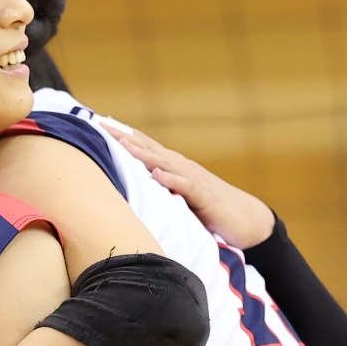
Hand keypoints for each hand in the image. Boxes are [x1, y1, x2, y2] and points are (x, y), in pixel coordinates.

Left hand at [105, 121, 275, 248]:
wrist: (249, 221)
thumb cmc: (212, 210)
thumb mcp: (180, 197)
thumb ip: (159, 189)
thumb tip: (131, 187)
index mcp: (174, 168)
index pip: (144, 147)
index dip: (122, 136)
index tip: (98, 125)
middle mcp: (182, 168)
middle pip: (149, 148)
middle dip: (125, 137)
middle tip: (100, 124)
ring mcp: (195, 181)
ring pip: (165, 163)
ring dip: (144, 152)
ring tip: (123, 143)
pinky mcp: (206, 198)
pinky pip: (188, 187)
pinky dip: (173, 179)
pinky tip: (159, 174)